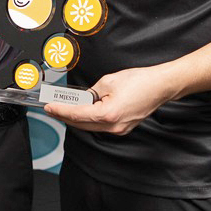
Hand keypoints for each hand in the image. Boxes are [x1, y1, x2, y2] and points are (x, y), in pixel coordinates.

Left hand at [43, 66, 178, 134]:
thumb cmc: (141, 82)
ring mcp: (119, 129)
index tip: (49, 108)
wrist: (161, 86)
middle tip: (52, 109)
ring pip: (90, 127)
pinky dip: (89, 120)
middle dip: (65, 116)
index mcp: (107, 115)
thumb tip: (83, 98)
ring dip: (76, 119)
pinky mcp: (123, 127)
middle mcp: (113, 126)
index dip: (60, 111)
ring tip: (64, 109)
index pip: (76, 115)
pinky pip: (100, 126)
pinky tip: (83, 112)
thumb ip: (91, 92)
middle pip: (81, 124)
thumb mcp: (108, 81)